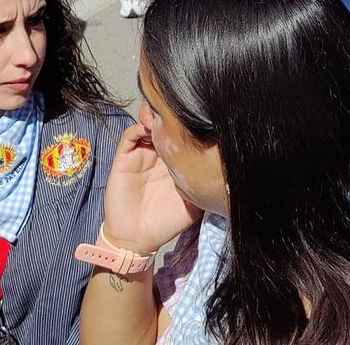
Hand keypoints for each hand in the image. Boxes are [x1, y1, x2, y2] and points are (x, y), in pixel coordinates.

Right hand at [100, 121, 200, 255]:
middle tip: (181, 110)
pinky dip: (137, 128)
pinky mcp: (124, 158)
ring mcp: (141, 154)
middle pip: (164, 124)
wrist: (138, 238)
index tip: (198, 117)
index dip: (188, 124)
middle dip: (171, 114)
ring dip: (154, 116)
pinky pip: (129, 136)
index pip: (182, 135)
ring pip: (146, 123)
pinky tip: (147, 129)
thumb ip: (204, 185)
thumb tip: (226, 171)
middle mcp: (158, 154)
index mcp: (176, 162)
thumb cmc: (166, 221)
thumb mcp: (194, 202)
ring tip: (163, 117)